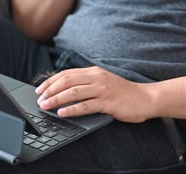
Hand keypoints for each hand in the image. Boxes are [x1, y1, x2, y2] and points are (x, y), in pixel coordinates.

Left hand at [35, 66, 155, 122]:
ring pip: (73, 92)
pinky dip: (72, 109)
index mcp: (93, 72)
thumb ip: (86, 83)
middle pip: (67, 81)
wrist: (146, 98)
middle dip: (50, 90)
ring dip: (57, 99)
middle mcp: (96, 78)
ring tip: (45, 105)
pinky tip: (62, 113)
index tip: (40, 89)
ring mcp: (102, 89)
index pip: (66, 74)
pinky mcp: (108, 102)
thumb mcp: (102, 83)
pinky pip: (86, 105)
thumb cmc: (123, 93)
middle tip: (39, 99)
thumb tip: (64, 90)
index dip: (51, 81)